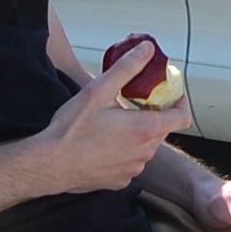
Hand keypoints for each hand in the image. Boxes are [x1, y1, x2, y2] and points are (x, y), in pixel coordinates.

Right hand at [34, 43, 183, 195]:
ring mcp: (133, 169)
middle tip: (133, 103)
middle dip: (152, 115)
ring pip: (145, 146)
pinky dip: (123, 151)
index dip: (181, 102)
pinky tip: (102, 144)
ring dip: (136, 134)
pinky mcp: (120, 181)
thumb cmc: (71, 131)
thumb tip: (146, 50)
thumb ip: (127, 68)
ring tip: (112, 123)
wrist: (49, 165)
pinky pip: (130, 162)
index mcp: (144, 129)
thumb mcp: (99, 91)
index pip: (182, 117)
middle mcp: (144, 152)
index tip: (173, 94)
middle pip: (161, 130)